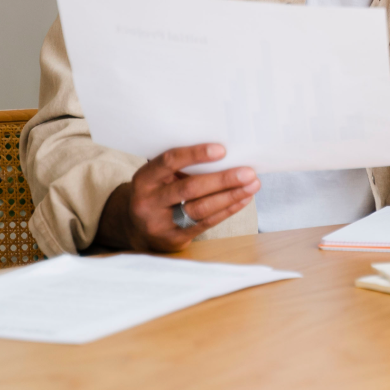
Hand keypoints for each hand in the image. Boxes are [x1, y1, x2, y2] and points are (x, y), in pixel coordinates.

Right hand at [95, 144, 259, 252]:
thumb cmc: (158, 192)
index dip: (196, 154)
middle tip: (248, 172)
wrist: (137, 228)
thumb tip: (226, 153)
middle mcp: (148, 202)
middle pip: (189, 188)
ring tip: (252, 185)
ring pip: (200, 208)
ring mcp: (160, 223)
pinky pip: (206, 223)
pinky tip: (243, 199)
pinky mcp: (174, 239)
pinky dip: (228, 209)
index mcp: (144, 179)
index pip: (169, 162)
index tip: (222, 150)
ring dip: (231, 195)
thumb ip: (182, 167)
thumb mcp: (159, 177)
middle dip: (223, 179)